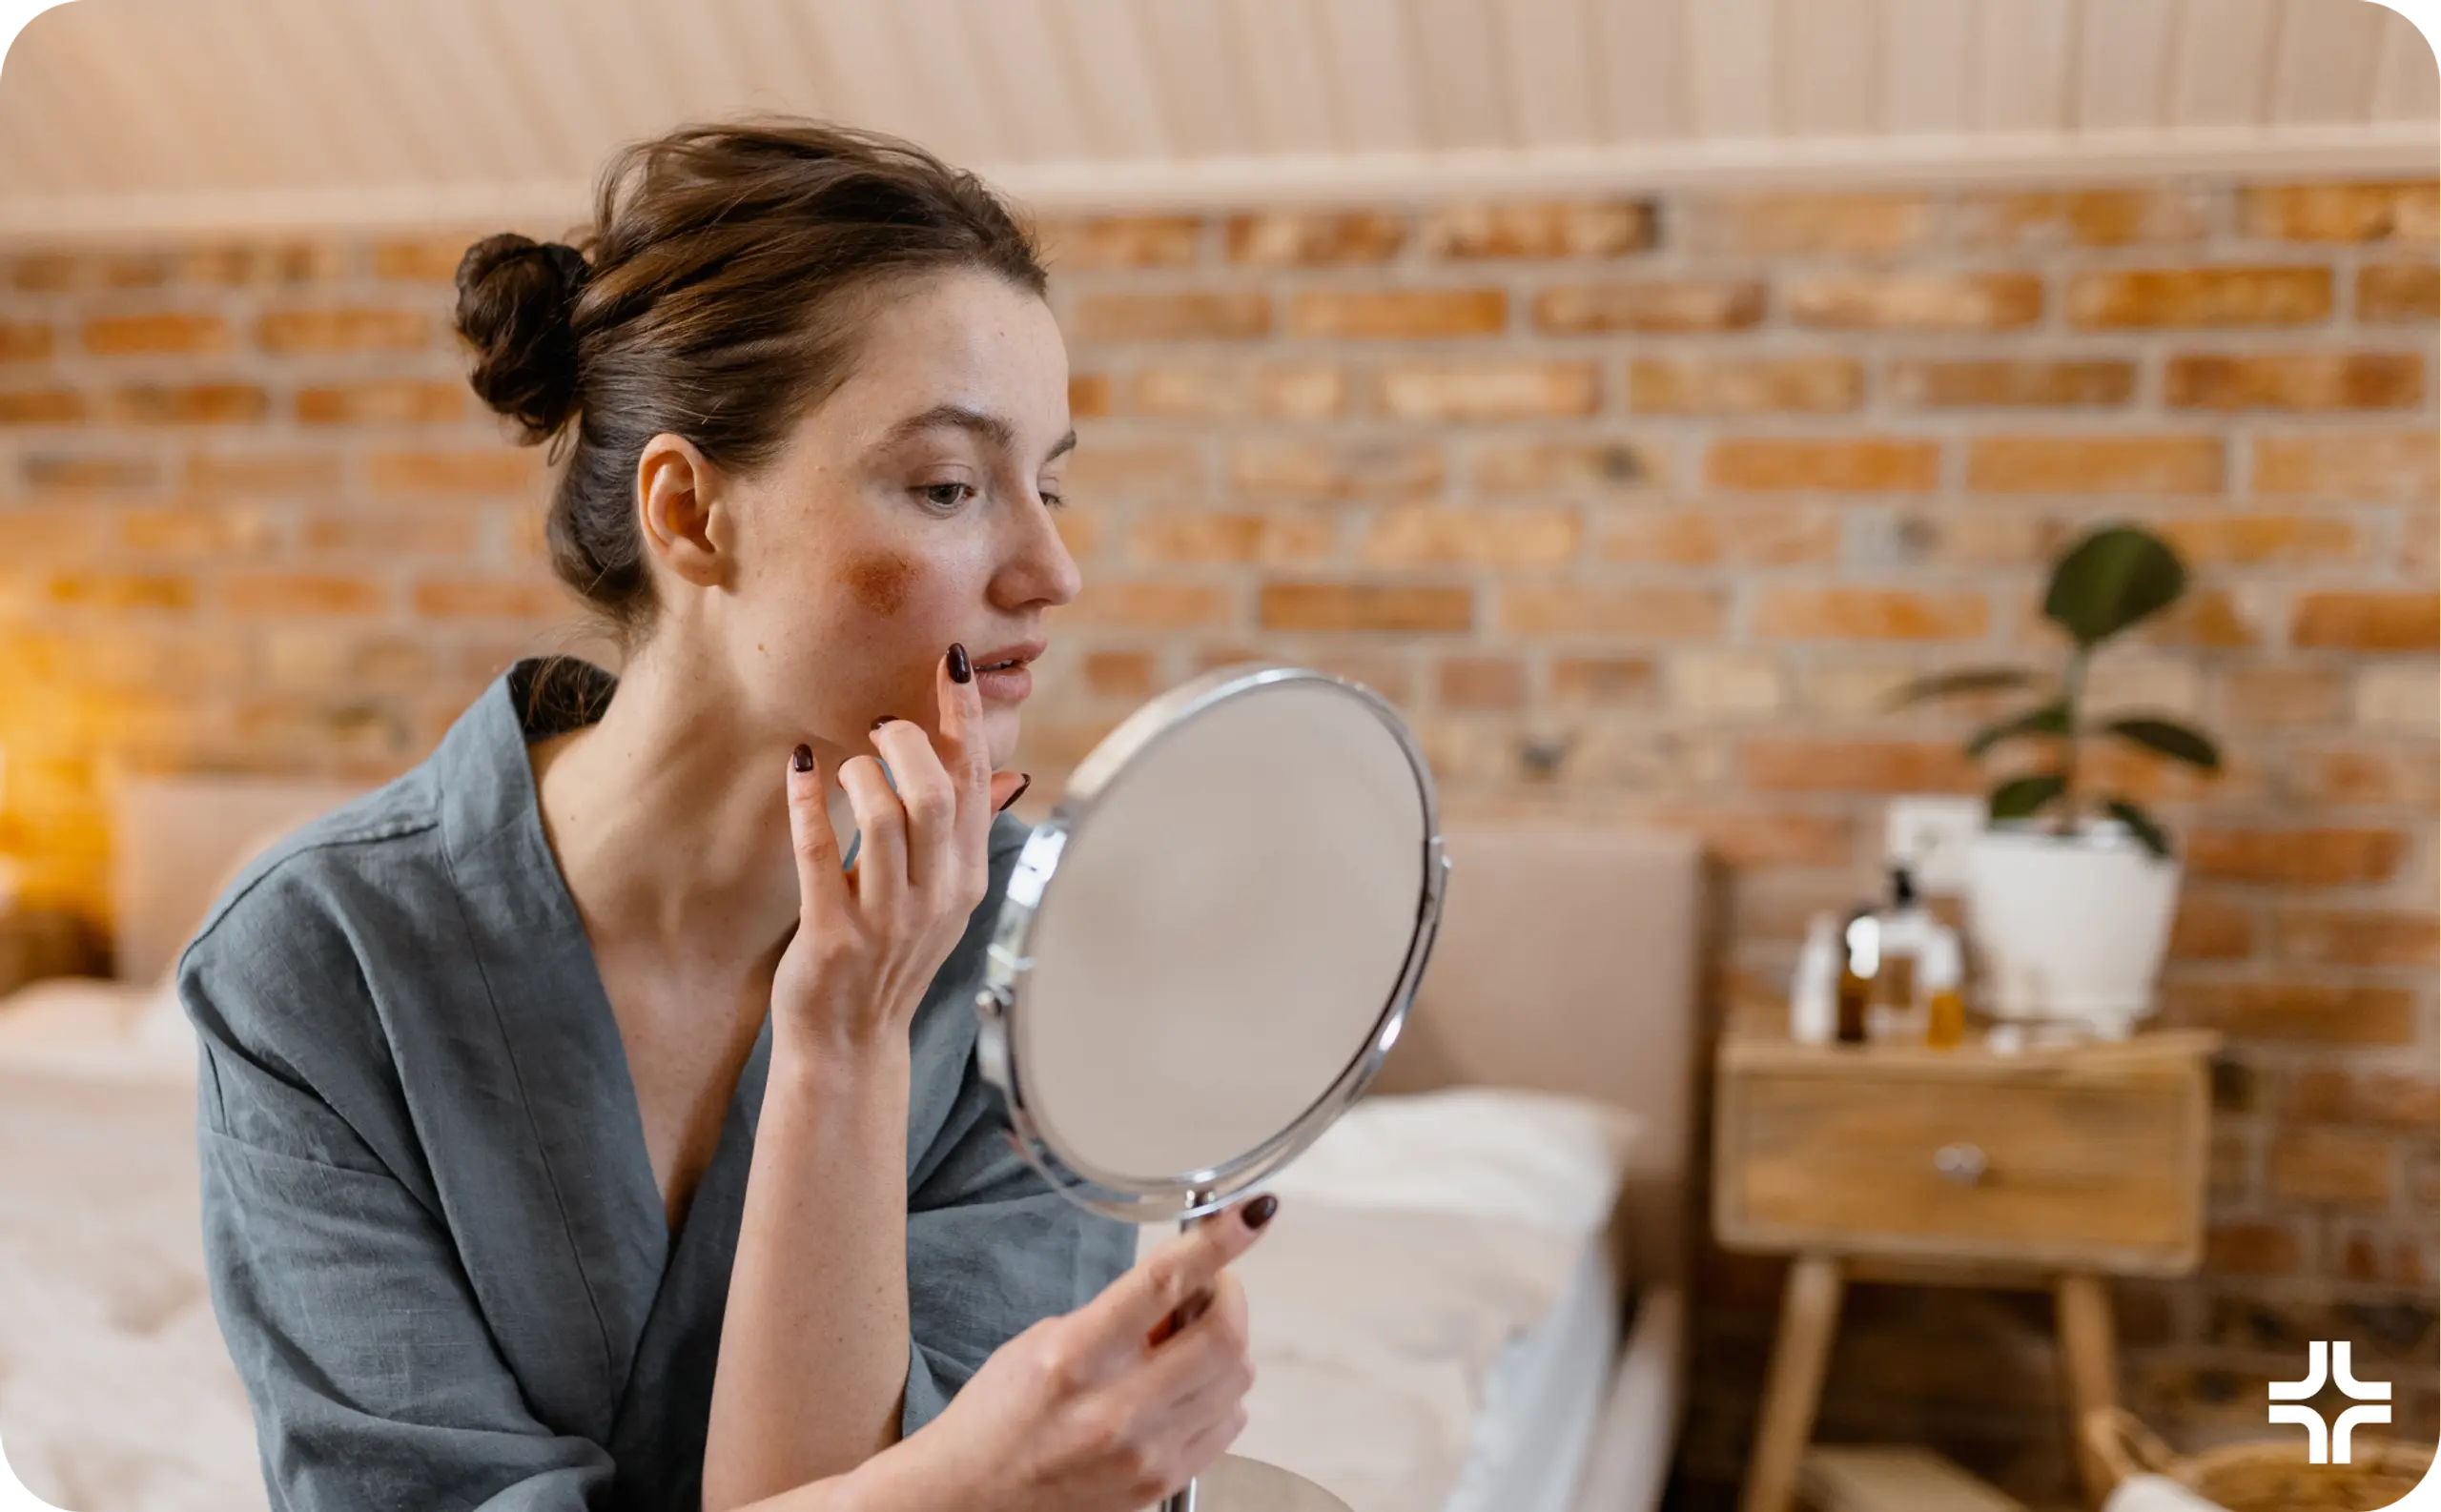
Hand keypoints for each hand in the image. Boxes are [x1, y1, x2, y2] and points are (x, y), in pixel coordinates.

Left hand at [773, 646, 1026, 1057]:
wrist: (849, 1044)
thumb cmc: (891, 960)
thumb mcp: (943, 900)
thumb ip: (967, 835)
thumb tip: (1008, 776)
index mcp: (966, 877)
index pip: (975, 781)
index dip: (964, 715)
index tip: (951, 662)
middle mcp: (937, 896)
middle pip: (933, 790)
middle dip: (905, 740)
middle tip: (879, 726)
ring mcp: (887, 919)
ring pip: (883, 815)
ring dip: (859, 770)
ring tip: (843, 762)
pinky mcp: (834, 935)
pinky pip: (820, 851)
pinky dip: (808, 800)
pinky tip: (799, 768)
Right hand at [917, 1196, 1275, 1511]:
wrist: (971, 1501)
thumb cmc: (997, 1418)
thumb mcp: (1042, 1342)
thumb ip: (1117, 1316)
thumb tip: (1185, 1289)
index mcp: (1076, 1356)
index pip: (1163, 1283)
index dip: (1217, 1242)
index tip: (1252, 1213)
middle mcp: (1116, 1407)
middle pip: (1224, 1335)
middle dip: (1229, 1296)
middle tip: (1209, 1288)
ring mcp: (1145, 1452)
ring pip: (1237, 1379)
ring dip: (1223, 1347)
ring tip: (1180, 1349)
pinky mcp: (1161, 1483)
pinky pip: (1229, 1424)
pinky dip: (1218, 1396)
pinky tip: (1180, 1392)